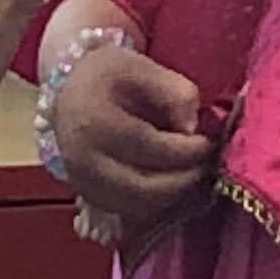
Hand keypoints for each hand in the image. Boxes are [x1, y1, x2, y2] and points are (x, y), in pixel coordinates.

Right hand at [51, 46, 216, 237]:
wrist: (68, 93)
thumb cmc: (107, 76)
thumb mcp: (141, 67)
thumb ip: (174, 91)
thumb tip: (192, 128)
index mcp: (94, 123)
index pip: (152, 147)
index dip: (188, 150)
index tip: (211, 143)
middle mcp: (83, 161)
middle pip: (146, 186)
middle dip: (186, 179)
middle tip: (209, 165)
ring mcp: (83, 184)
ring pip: (140, 206)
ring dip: (175, 196)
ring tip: (196, 174)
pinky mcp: (89, 196)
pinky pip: (131, 211)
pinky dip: (158, 203)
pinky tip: (174, 184)